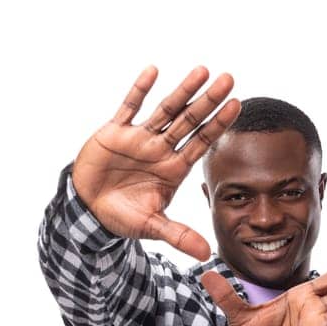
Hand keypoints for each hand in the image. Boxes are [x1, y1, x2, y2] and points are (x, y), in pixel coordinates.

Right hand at [71, 65, 240, 260]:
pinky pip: (129, 107)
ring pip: (165, 109)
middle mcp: (161, 149)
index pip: (202, 142)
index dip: (218, 124)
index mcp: (173, 168)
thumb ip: (178, 235)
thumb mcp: (152, 226)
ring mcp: (140, 138)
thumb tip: (206, 254)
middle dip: (209, 101)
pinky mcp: (115, 132)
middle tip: (230, 78)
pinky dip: (139, 90)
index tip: (237, 105)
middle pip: (189, 121)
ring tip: (203, 71)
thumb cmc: (123, 215)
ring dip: (183, 91)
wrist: (89, 209)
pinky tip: (154, 71)